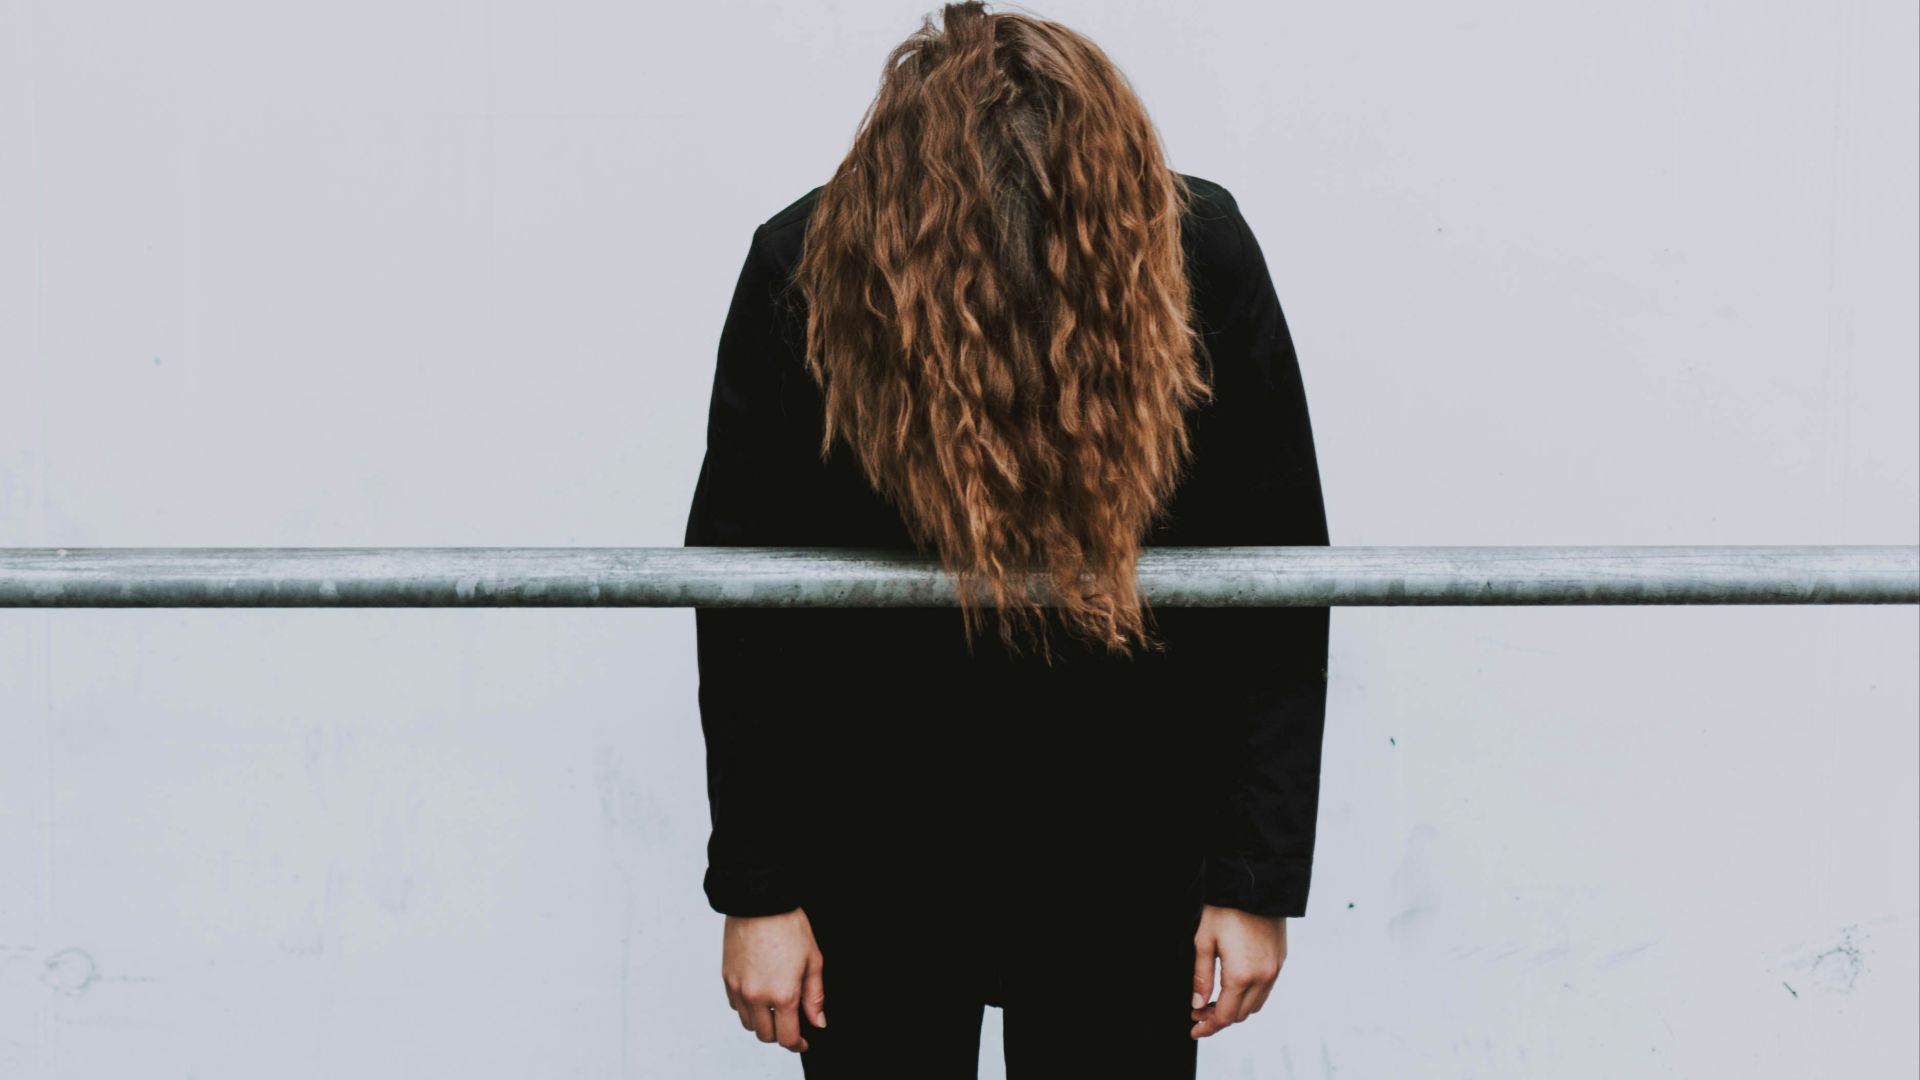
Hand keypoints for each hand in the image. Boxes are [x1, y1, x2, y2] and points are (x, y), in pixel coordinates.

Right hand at [721, 908, 826, 1052]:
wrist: (759, 901)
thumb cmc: (788, 925)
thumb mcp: (813, 961)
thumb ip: (815, 996)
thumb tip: (817, 1021)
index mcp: (782, 995)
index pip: (787, 1037)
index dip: (798, 1044)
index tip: (803, 1041)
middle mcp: (757, 997)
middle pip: (766, 1035)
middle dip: (780, 1034)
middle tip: (790, 1022)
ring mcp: (739, 989)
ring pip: (749, 1023)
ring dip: (762, 1022)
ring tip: (774, 1007)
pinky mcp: (727, 978)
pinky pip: (736, 1006)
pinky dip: (747, 1008)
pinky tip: (759, 994)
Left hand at [1189, 904, 1286, 1037]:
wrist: (1257, 885)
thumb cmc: (1228, 909)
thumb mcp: (1204, 941)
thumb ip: (1201, 976)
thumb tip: (1198, 1004)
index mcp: (1241, 976)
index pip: (1225, 1016)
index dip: (1208, 1027)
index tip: (1195, 1029)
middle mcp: (1262, 977)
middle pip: (1240, 1015)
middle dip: (1219, 1018)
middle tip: (1199, 1012)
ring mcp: (1275, 970)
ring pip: (1255, 1005)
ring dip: (1236, 1009)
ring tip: (1215, 1000)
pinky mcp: (1280, 961)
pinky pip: (1266, 990)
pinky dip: (1250, 996)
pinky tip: (1235, 987)